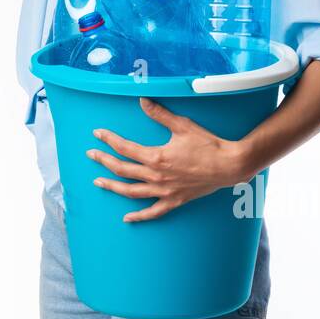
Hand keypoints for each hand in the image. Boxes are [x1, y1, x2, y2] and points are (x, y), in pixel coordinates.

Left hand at [89, 96, 253, 222]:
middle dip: (103, 161)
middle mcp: (156, 177)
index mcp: (156, 157)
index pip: (125, 148)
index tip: (97, 134)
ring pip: (131, 192)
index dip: (109, 140)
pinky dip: (139, 216)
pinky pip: (153, 212)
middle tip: (91, 155)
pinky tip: (127, 218)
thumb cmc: (207, 144)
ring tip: (98, 182)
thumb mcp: (182, 125)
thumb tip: (142, 100)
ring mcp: (164, 191)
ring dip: (113, 187)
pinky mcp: (175, 201)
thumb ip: (159, 114)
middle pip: (122, 169)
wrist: (229, 165)